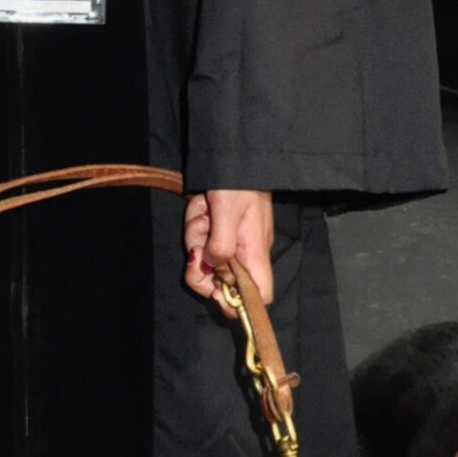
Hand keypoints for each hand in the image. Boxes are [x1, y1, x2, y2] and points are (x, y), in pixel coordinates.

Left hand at [183, 190, 274, 305]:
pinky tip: (201, 206)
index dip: (238, 304)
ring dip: (197, 235)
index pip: (260, 295)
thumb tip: (213, 266)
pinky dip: (197, 223)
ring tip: (203, 211)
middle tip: (197, 244)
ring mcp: (233, 240)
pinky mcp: (221, 229)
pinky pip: (203, 238)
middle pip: (222, 281)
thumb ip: (221, 245)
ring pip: (206, 257)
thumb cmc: (237, 181)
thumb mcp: (227, 212)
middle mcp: (246, 251)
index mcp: (255, 251)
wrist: (234, 152)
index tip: (215, 293)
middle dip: (201, 263)